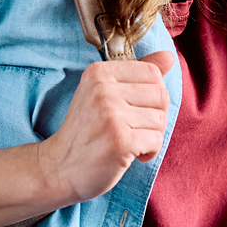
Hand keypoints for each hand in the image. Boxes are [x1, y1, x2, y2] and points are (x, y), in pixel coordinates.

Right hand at [36, 51, 174, 204]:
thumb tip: (169, 57)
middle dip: (155, 116)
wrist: (57, 169)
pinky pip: (157, 140)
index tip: (133, 110)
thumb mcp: (104, 94)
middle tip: (132, 129)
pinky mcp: (119, 140)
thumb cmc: (87, 131)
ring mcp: (111, 115)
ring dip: (151, 136)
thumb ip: (137, 73)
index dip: (151, 95)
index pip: (152, 72)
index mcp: (99, 72)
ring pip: (161, 119)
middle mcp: (103, 90)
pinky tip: (130, 155)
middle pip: (161, 95)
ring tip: (128, 142)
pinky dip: (149, 152)